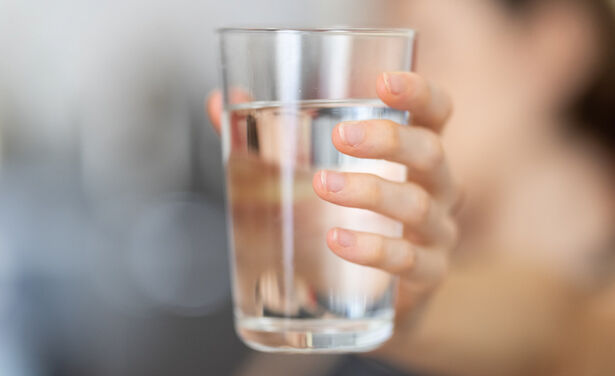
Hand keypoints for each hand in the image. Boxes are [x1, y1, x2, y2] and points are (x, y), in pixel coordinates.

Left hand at [207, 72, 458, 326]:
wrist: (370, 291)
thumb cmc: (346, 215)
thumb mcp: (312, 170)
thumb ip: (269, 137)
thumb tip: (219, 102)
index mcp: (414, 152)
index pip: (436, 112)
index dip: (419, 92)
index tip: (382, 82)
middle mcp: (436, 187)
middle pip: (430, 152)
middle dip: (388, 140)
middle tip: (341, 137)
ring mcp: (436, 231)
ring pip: (416, 204)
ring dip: (369, 192)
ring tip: (323, 186)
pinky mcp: (427, 273)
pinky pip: (408, 260)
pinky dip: (372, 248)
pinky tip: (337, 239)